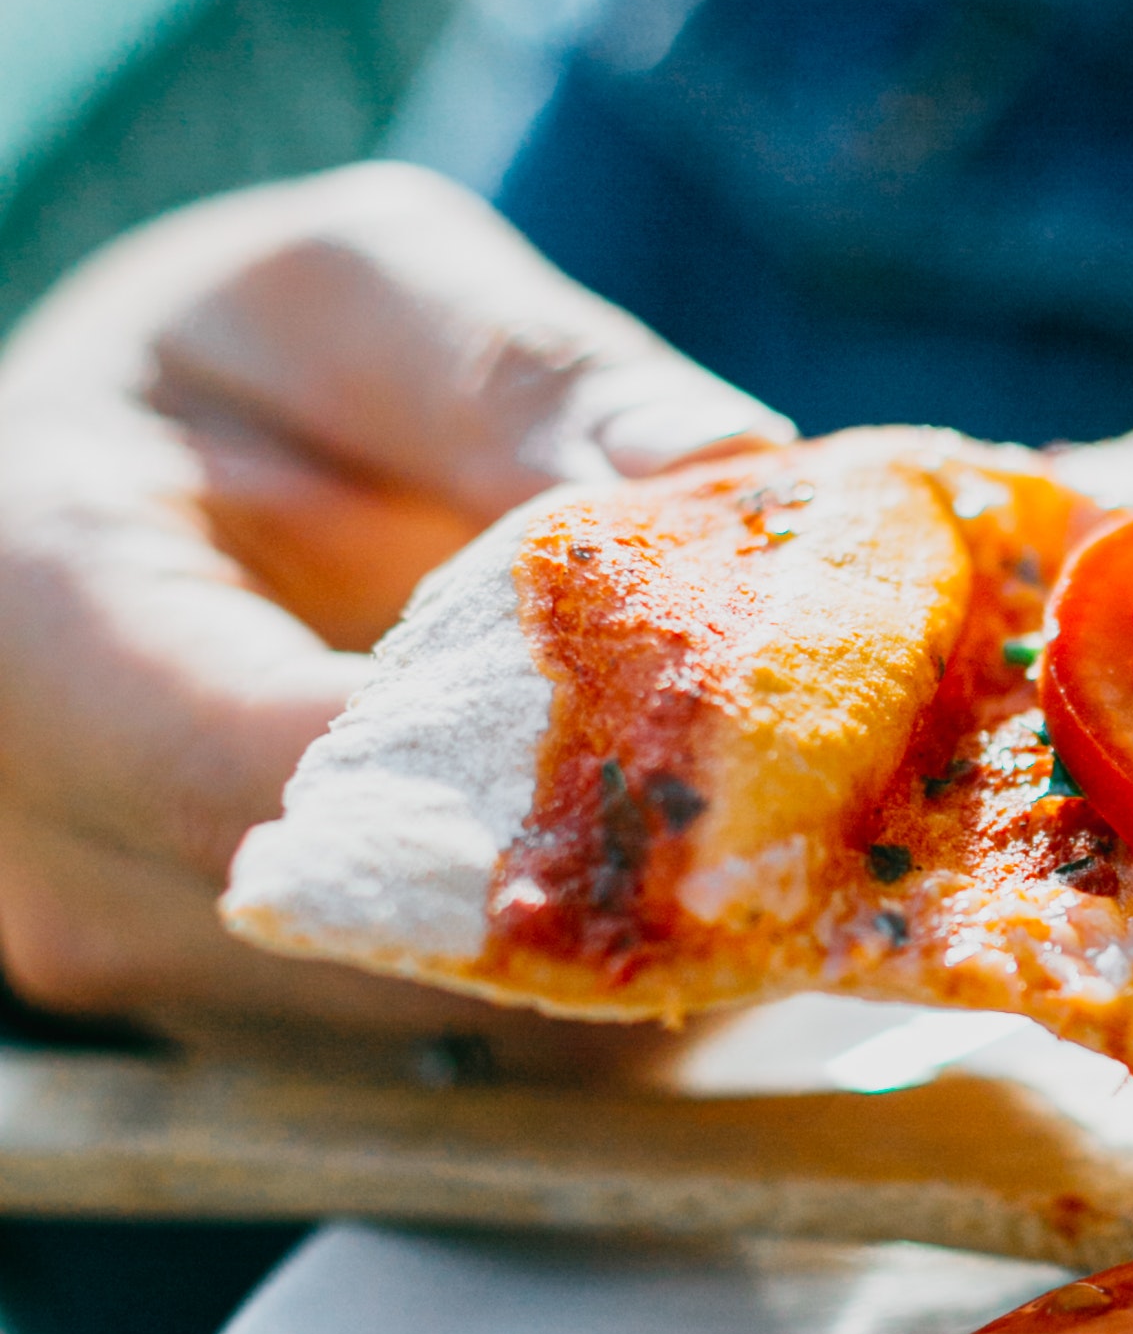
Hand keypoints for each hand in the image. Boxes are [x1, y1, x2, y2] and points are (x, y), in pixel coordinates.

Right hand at [0, 164, 787, 1049]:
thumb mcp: (349, 285)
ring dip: (645, 940)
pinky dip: (608, 970)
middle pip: (397, 942)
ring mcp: (143, 970)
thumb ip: (520, 369)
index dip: (542, 772)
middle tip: (851, 778)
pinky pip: (462, 1047)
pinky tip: (711, 865)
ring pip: (456, 1028)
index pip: (304, 768)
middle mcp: (54, 848)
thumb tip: (732, 464)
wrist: (86, 498)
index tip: (754, 717)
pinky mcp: (245, 1035)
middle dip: (634, 871)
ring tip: (803, 813)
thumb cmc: (213, 370)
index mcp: (39, 624)